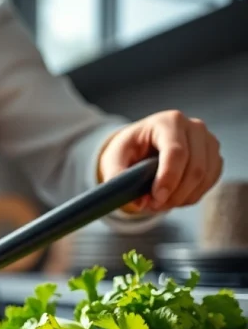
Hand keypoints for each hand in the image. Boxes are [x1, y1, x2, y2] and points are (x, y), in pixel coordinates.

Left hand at [99, 110, 222, 212]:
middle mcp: (194, 127)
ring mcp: (208, 141)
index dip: (168, 178)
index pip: (176, 153)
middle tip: (154, 206)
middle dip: (175, 194)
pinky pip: (209, 182)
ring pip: (204, 177)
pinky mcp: (214, 156)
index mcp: (168, 122)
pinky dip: (192, 196)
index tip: (156, 199)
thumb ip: (118, 178)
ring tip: (160, 203)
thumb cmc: (129, 149)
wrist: (143, 144)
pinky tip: (174, 197)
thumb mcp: (114, 158)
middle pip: (194, 167)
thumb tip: (138, 203)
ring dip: (182, 197)